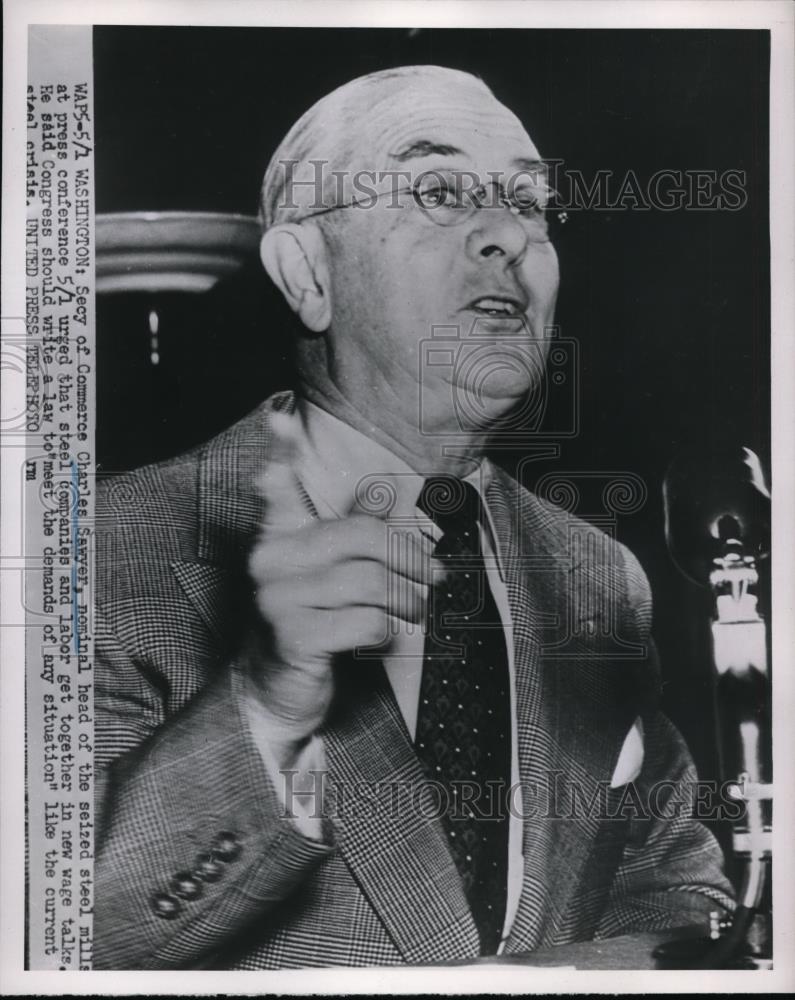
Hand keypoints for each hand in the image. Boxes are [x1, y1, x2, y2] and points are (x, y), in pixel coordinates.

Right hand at [241, 413, 435, 761]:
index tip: (280, 417)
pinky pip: (364, 621)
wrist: (275, 690)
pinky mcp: (294, 638)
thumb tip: (379, 488)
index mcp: (279, 538)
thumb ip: (351, 531)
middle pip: (361, 537)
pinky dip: (386, 631)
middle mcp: (271, 562)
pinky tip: (383, 637)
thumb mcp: (328, 575)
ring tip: (416, 611)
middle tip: (435, 575)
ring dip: (407, 601)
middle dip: (410, 557)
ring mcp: (278, 600)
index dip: (281, 452)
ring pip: (370, 582)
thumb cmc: (310, 622)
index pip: (277, 489)